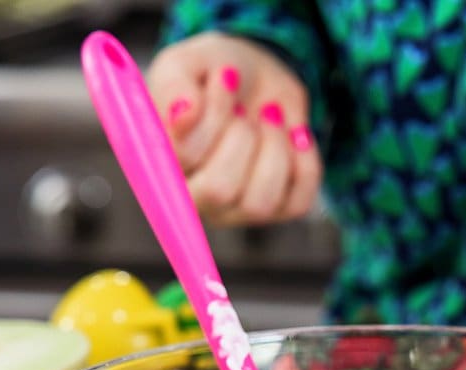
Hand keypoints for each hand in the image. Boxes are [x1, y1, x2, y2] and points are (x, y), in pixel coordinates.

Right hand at [147, 32, 322, 224]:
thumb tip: (183, 114)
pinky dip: (304, 161)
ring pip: (259, 205)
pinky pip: (297, 204)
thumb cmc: (210, 71)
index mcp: (161, 165)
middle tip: (244, 110)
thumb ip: (174, 86)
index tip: (222, 79)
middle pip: (219, 192)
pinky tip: (294, 134)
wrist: (257, 75)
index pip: (184, 159)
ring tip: (270, 116)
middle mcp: (194, 198)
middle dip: (242, 137)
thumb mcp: (184, 63)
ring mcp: (237, 210)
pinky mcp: (279, 208)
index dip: (212, 117)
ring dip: (274, 147)